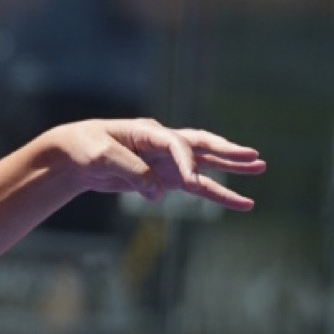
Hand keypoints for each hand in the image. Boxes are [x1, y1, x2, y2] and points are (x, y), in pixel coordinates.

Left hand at [54, 119, 263, 211]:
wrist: (73, 156)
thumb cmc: (85, 147)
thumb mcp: (103, 157)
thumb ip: (132, 172)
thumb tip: (158, 192)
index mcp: (147, 132)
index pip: (176, 144)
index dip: (185, 162)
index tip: (190, 181)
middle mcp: (162, 144)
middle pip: (201, 145)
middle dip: (228, 152)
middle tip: (255, 156)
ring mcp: (165, 161)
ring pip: (205, 165)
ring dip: (232, 169)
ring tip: (260, 168)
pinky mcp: (164, 178)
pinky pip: (195, 186)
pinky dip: (216, 192)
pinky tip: (238, 201)